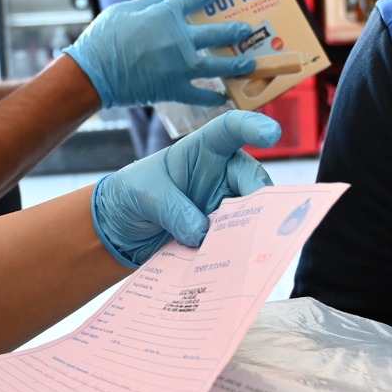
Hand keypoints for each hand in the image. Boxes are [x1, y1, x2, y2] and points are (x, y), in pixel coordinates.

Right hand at [63, 0, 257, 109]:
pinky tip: (223, 98)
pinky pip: (199, 95)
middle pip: (215, 33)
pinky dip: (212, 98)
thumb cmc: (104, 38)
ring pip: (217, 65)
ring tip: (249, 63)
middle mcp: (180, 39)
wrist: (94, 73)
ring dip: (235, 64)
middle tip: (247, 29)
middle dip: (234, 31)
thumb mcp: (123, 10)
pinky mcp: (174, 89)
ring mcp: (180, 66)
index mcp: (166, 15)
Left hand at [91, 109, 279, 266]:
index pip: (230, 130)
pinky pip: (235, 243)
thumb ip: (173, 209)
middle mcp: (220, 176)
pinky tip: (231, 265)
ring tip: (241, 247)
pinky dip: (235, 253)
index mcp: (201, 150)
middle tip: (257, 219)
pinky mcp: (218, 235)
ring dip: (249, 230)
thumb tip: (202, 234)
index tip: (271, 134)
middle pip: (252, 180)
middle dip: (259, 197)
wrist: (121, 229)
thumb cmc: (131, 194)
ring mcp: (222, 207)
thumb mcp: (143, 194)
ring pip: (251, 215)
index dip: (252, 127)